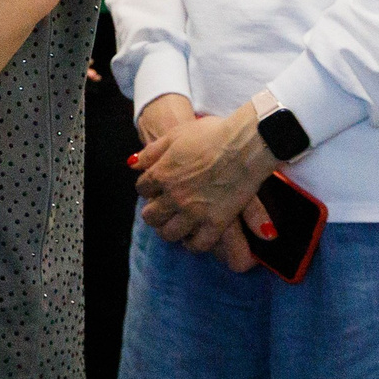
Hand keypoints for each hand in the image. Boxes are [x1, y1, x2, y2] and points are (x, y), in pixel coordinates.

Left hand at [133, 101, 276, 262]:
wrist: (245, 144)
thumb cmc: (212, 134)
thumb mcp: (175, 135)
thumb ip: (152, 152)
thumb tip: (134, 164)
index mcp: (162, 174)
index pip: (142, 189)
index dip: (148, 188)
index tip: (155, 188)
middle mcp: (174, 196)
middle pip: (151, 216)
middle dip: (154, 212)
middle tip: (161, 210)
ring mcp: (194, 212)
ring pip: (169, 233)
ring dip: (169, 230)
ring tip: (175, 225)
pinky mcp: (215, 224)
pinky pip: (198, 244)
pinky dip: (193, 243)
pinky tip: (194, 238)